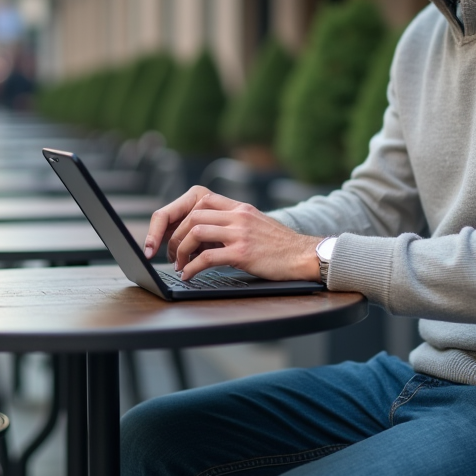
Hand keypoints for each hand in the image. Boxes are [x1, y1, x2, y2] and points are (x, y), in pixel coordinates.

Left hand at [146, 187, 321, 281]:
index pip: (199, 200)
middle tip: (172, 254)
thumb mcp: (254, 224)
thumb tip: (201, 235)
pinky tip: (189, 275)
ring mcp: (240, 233)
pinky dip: (192, 268)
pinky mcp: (242, 252)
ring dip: (181, 251)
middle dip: (175, 236)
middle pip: (192, 216)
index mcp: (238, 207)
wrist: (304, 255)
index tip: (170, 233)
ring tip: (179, 265)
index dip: (179, 216)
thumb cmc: (279, 246)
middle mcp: (238, 215)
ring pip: (195, 233)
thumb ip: (231, 223)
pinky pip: (207, 257)